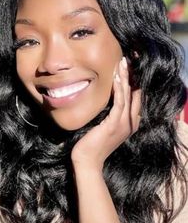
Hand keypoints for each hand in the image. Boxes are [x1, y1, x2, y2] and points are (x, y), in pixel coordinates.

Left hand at [71, 57, 140, 171]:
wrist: (88, 161)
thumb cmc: (92, 144)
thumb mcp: (105, 127)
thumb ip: (109, 115)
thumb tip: (104, 101)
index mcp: (129, 123)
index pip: (134, 99)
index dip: (132, 83)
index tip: (127, 69)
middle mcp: (131, 123)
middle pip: (134, 94)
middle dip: (131, 76)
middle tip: (127, 61)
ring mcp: (124, 124)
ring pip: (128, 96)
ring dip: (125, 78)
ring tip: (123, 63)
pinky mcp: (114, 124)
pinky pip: (119, 103)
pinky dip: (119, 89)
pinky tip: (117, 78)